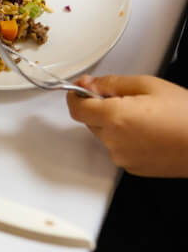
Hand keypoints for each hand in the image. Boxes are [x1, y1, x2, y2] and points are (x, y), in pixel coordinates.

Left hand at [67, 75, 187, 176]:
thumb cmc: (187, 115)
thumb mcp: (149, 85)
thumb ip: (112, 83)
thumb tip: (88, 84)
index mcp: (114, 118)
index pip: (76, 108)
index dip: (77, 95)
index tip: (83, 88)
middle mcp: (113, 141)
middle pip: (91, 120)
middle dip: (101, 107)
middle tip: (129, 99)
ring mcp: (123, 157)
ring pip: (105, 135)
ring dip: (115, 124)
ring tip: (147, 117)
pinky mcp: (133, 168)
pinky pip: (120, 148)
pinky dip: (127, 139)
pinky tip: (151, 132)